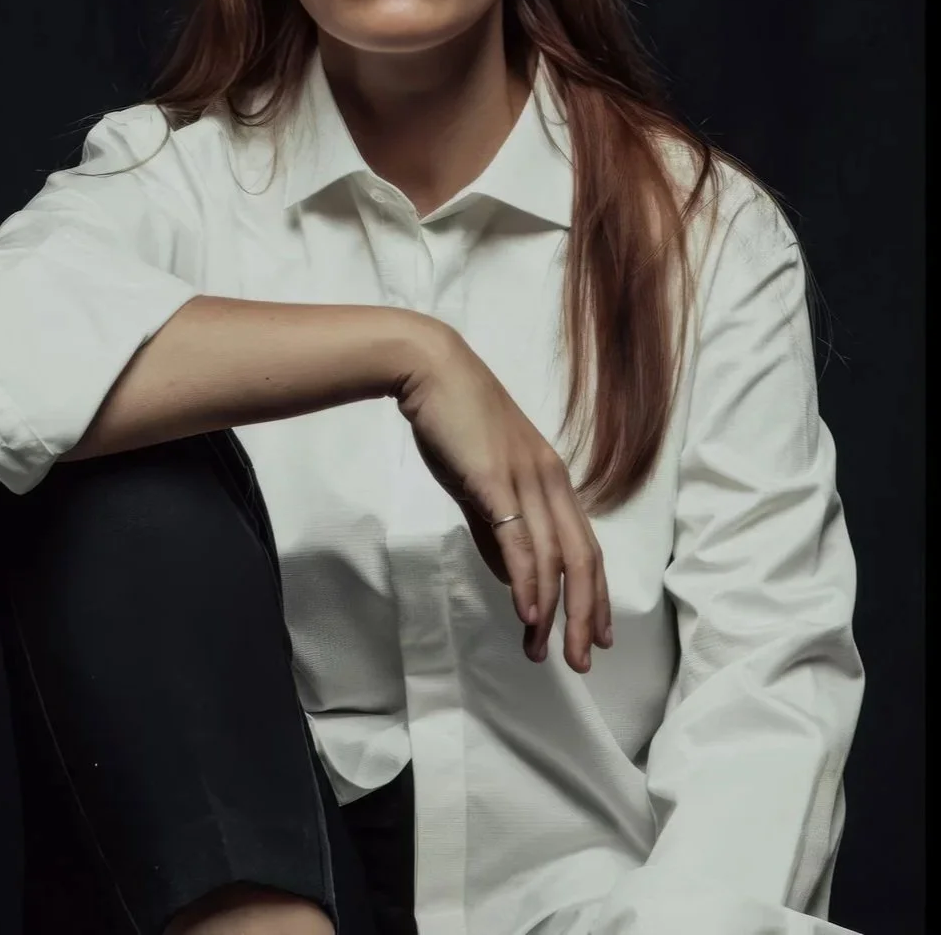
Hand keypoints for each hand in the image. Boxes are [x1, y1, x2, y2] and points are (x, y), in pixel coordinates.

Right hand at [394, 323, 612, 671]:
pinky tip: (528, 613)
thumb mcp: (484, 479)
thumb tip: (513, 574)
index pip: (587, 548)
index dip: (597, 595)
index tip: (600, 635)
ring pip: (554, 557)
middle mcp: (551, 481)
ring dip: (554, 610)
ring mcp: (526, 479)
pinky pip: (519, 539)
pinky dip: (528, 580)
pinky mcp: (496, 480)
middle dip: (588, 616)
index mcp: (553, 479)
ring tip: (545, 650)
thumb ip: (498, 526)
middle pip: (583, 560)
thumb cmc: (456, 421)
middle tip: (583, 660)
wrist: (431, 371)